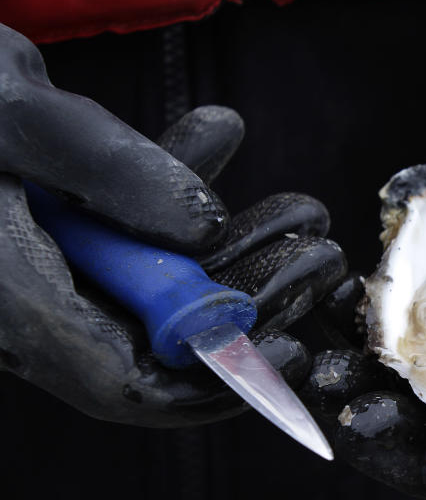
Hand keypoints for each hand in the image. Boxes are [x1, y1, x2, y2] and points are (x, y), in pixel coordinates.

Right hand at [0, 25, 345, 424]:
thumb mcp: (16, 115)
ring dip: (235, 251)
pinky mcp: (60, 246)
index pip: (125, 385)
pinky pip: (133, 246)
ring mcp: (46, 279)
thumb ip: (109, 171)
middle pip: (160, 344)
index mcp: (8, 298)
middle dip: (253, 306)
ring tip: (303, 209)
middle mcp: (27, 308)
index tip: (291, 349)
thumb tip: (205, 228)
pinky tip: (221, 136)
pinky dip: (179, 207)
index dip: (215, 381)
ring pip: (156, 293)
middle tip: (321, 258)